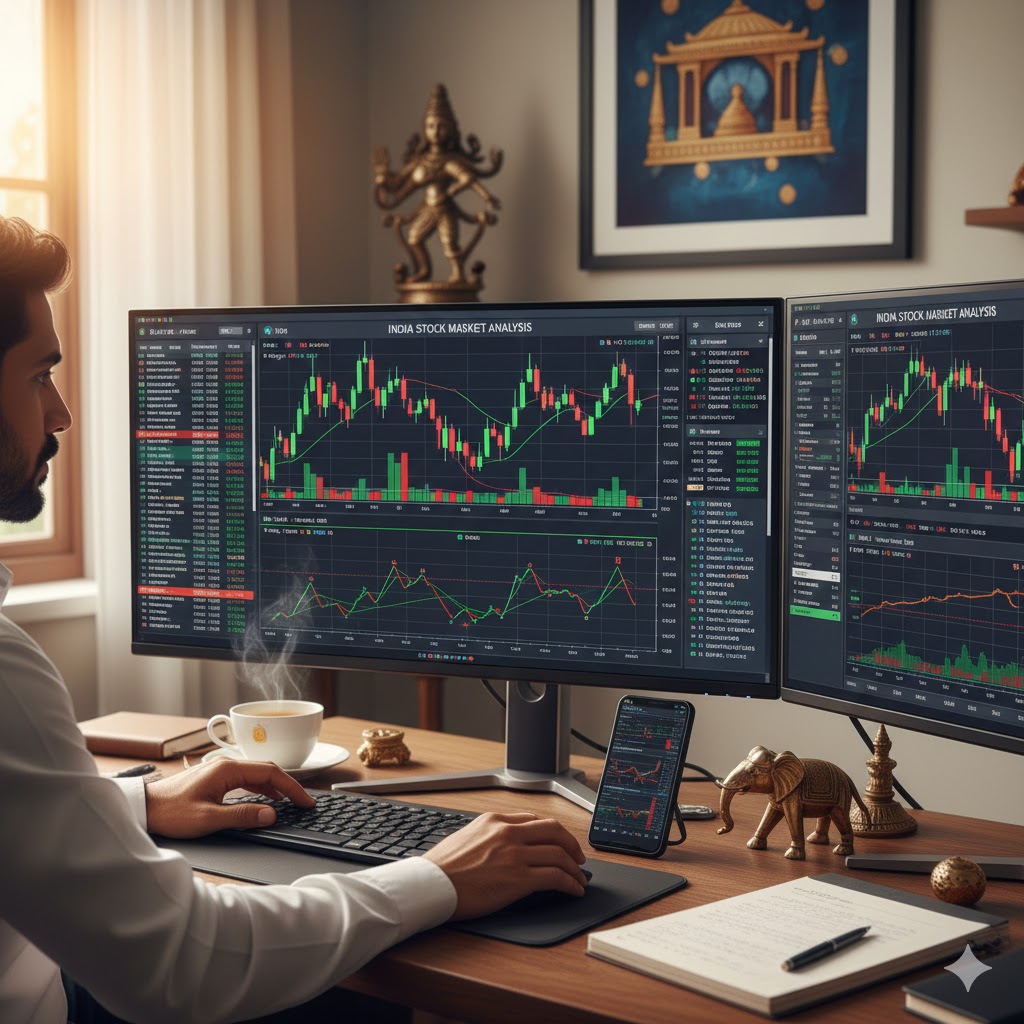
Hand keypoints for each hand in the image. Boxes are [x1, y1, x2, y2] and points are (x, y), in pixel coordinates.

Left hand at [143, 758, 314, 838]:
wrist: (143, 808)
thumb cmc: (170, 812)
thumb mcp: (208, 819)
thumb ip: (242, 816)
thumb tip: (270, 814)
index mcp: (227, 770)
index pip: (270, 773)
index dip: (292, 787)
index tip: (305, 800)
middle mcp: (226, 765)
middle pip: (267, 770)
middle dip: (288, 786)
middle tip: (303, 802)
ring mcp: (220, 770)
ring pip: (256, 774)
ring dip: (275, 787)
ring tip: (290, 802)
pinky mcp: (214, 778)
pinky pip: (245, 779)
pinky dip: (261, 787)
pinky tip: (265, 798)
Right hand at [423, 811, 587, 919]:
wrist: (430, 884)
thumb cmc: (441, 867)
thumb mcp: (466, 837)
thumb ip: (489, 836)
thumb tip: (503, 847)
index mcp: (494, 820)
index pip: (534, 820)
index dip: (553, 832)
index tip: (559, 842)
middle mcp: (507, 832)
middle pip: (553, 830)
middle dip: (571, 844)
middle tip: (578, 857)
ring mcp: (514, 854)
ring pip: (559, 853)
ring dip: (574, 867)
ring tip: (579, 878)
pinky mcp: (518, 879)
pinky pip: (555, 877)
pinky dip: (570, 883)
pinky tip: (573, 889)